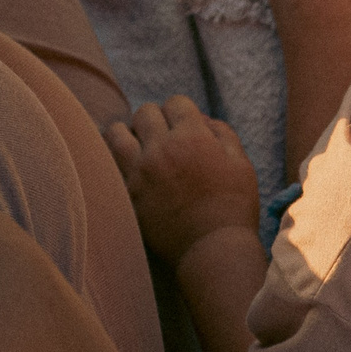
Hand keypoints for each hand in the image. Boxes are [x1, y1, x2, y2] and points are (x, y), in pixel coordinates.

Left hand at [103, 96, 260, 263]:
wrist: (212, 249)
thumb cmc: (233, 207)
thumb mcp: (241, 164)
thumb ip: (223, 134)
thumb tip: (204, 120)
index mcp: (192, 137)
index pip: (175, 102)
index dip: (183, 111)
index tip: (186, 125)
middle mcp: (161, 148)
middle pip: (145, 112)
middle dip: (156, 119)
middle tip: (164, 136)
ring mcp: (139, 171)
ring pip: (116, 133)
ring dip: (127, 133)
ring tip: (138, 146)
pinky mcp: (127, 193)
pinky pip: (109, 164)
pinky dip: (115, 160)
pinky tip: (127, 166)